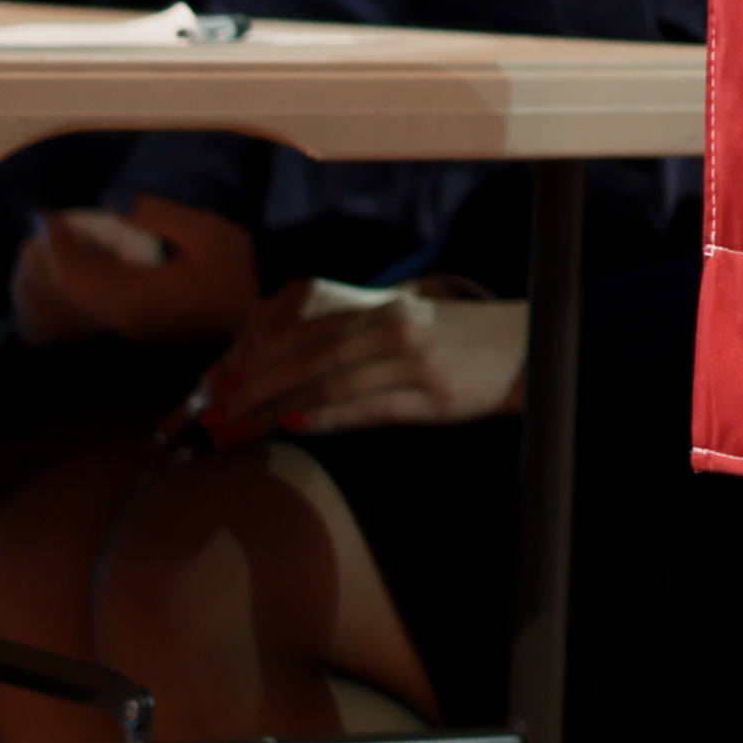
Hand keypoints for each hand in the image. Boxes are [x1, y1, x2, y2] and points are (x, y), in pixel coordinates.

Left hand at [13, 195, 263, 346]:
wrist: (250, 327)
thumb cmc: (235, 278)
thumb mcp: (212, 235)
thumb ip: (160, 214)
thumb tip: (110, 200)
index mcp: (136, 296)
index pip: (74, 275)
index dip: (55, 243)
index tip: (49, 216)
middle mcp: (116, 321)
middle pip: (57, 293)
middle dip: (44, 257)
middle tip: (49, 228)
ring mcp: (115, 334)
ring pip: (57, 311)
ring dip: (46, 278)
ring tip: (52, 250)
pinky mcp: (118, 337)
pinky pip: (69, 322)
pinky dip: (55, 301)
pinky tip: (68, 279)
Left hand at [187, 274, 528, 436]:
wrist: (529, 348)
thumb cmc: (458, 343)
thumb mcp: (404, 330)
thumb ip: (352, 343)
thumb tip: (286, 378)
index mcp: (382, 309)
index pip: (303, 334)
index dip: (255, 361)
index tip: (219, 388)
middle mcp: (393, 328)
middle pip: (306, 358)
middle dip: (253, 390)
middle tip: (214, 417)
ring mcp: (415, 362)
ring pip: (329, 384)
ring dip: (275, 411)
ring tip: (238, 433)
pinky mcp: (433, 397)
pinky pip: (367, 408)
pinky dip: (325, 417)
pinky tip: (294, 427)